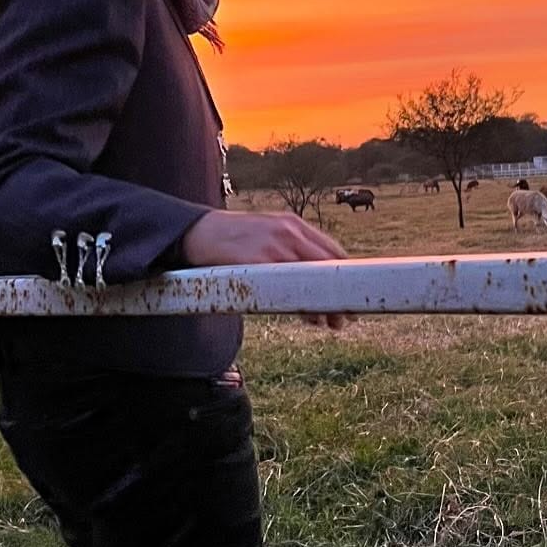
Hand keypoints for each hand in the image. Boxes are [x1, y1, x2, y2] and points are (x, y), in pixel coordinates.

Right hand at [181, 210, 349, 329]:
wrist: (195, 231)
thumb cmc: (231, 238)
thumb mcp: (266, 234)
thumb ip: (289, 249)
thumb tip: (312, 277)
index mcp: (292, 225)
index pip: (331, 250)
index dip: (344, 276)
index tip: (350, 296)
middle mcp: (288, 232)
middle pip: (328, 265)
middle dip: (340, 293)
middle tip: (346, 316)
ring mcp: (274, 247)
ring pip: (312, 278)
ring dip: (325, 304)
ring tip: (330, 322)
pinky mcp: (258, 262)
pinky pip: (288, 287)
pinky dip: (303, 305)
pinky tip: (308, 316)